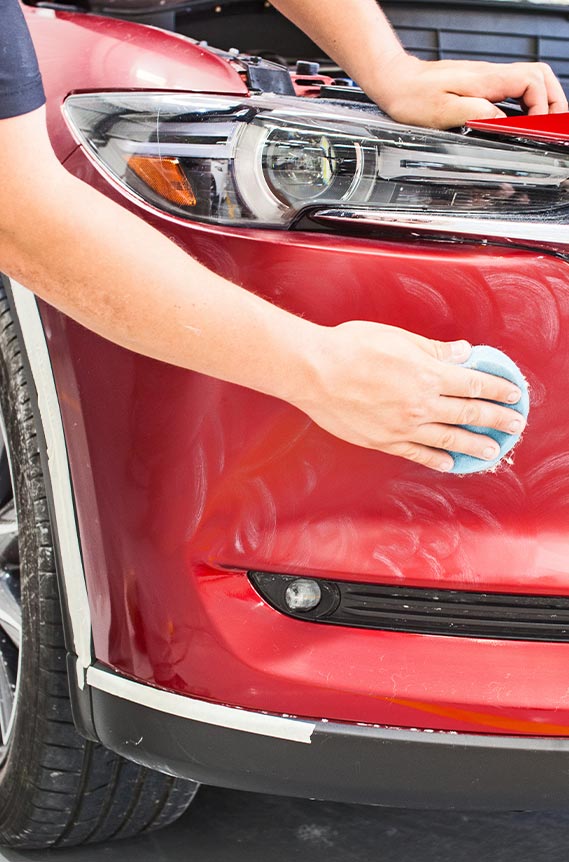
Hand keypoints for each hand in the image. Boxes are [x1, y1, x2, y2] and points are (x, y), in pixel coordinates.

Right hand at [295, 322, 524, 471]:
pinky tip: (449, 462)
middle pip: (469, 414)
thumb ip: (433, 349)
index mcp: (427, 374)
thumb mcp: (397, 337)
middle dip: (497, 420)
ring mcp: (403, 426)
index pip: (474, 384)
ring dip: (475, 445)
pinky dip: (437, 459)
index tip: (513, 396)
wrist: (313, 372)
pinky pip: (418, 453)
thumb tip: (462, 353)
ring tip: (492, 450)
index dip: (498, 390)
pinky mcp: (384, 440)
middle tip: (515, 425)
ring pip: (449, 439)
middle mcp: (421, 403)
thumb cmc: (349, 348)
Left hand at [372, 53, 567, 128]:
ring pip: (531, 81)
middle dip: (553, 102)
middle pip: (541, 77)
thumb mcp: (443, 112)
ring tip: (543, 126)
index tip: (536, 128)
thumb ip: (477, 114)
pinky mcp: (480, 86)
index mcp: (487, 81)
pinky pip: (514, 90)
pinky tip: (521, 121)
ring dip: (542, 102)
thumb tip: (503, 121)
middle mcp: (491, 76)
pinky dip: (525, 104)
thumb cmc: (412, 97)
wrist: (395, 82)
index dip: (542, 107)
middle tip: (553, 127)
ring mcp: (488, 79)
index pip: (534, 83)